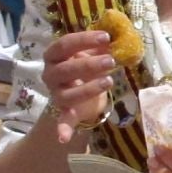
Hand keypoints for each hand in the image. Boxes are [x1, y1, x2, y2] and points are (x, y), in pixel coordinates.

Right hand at [38, 29, 116, 143]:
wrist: (80, 93)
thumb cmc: (84, 68)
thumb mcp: (92, 55)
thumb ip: (101, 46)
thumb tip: (120, 35)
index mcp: (54, 55)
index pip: (65, 44)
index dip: (84, 40)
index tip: (106, 37)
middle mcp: (51, 74)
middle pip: (66, 68)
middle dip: (89, 64)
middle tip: (111, 61)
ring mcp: (56, 93)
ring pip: (68, 93)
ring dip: (89, 88)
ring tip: (109, 81)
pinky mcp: (63, 111)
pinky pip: (61, 121)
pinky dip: (62, 129)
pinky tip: (63, 137)